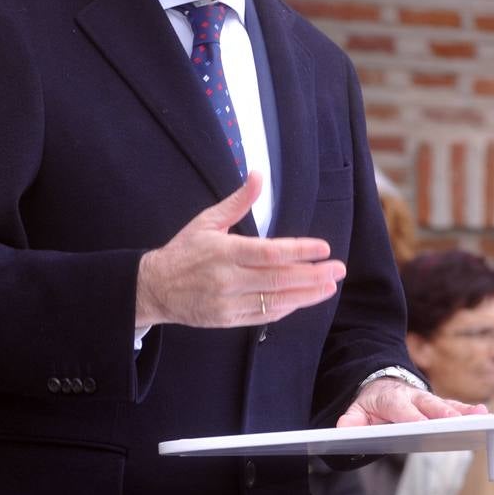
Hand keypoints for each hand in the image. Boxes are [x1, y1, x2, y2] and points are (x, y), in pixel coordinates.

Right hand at [136, 172, 346, 327]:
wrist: (154, 288)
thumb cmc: (184, 250)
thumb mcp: (208, 220)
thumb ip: (238, 201)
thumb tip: (258, 174)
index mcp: (224, 252)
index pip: (269, 253)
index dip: (299, 251)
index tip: (322, 247)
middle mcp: (228, 279)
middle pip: (278, 279)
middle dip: (313, 275)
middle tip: (338, 269)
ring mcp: (229, 303)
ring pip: (275, 301)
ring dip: (307, 294)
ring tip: (329, 286)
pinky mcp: (228, 320)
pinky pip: (264, 316)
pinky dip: (287, 307)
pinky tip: (305, 299)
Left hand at [336, 377, 487, 426]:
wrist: (383, 383)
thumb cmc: (372, 402)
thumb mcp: (356, 409)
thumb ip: (351, 419)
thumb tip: (343, 430)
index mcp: (393, 399)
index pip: (403, 410)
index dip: (412, 418)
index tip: (422, 427)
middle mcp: (414, 397)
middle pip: (431, 406)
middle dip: (444, 414)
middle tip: (458, 422)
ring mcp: (429, 400)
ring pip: (448, 405)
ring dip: (465, 411)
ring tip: (483, 415)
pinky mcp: (440, 405)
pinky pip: (456, 408)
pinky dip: (470, 412)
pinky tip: (486, 416)